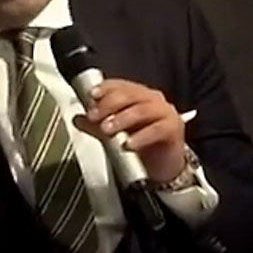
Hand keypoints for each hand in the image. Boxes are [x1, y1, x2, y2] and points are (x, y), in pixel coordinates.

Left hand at [71, 79, 185, 182]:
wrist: (163, 166)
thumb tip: (78, 119)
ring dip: (122, 119)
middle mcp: (152, 100)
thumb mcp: (113, 134)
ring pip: (142, 110)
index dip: (105, 88)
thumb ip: (95, 126)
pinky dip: (141, 136)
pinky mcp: (174, 129)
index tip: (92, 95)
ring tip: (108, 130)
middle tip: (95, 117)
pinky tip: (129, 144)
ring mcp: (165, 113)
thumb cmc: (141, 144)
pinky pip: (157, 129)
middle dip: (109, 104)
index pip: (120, 85)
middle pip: (130, 94)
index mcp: (138, 96)